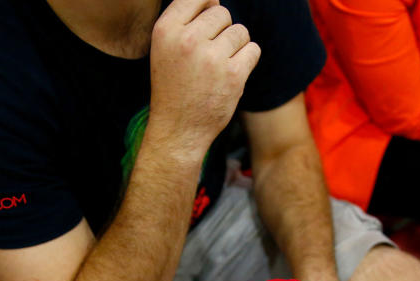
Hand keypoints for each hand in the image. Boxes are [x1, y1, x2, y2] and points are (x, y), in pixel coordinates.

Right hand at [148, 0, 260, 159]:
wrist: (178, 129)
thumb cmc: (174, 85)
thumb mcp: (166, 48)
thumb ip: (186, 20)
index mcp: (165, 30)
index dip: (207, 7)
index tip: (205, 28)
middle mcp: (188, 40)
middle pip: (222, 13)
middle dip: (221, 31)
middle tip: (209, 56)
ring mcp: (212, 58)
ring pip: (240, 31)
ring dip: (236, 47)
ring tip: (219, 67)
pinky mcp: (234, 75)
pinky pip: (253, 50)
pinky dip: (247, 61)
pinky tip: (232, 75)